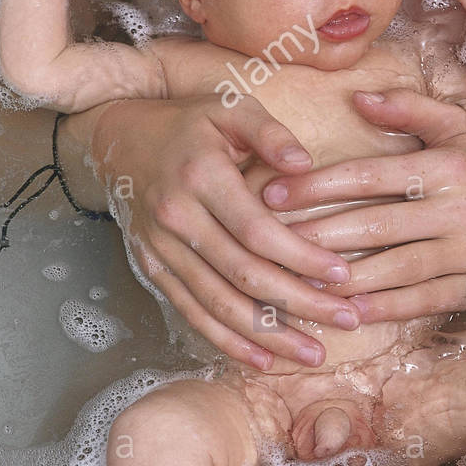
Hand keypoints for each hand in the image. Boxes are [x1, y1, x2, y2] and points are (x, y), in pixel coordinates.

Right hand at [87, 95, 362, 368]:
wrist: (117, 142)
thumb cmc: (188, 123)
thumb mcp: (229, 107)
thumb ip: (270, 133)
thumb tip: (305, 164)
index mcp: (201, 176)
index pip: (258, 230)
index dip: (301, 257)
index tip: (343, 275)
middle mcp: (177, 218)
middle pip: (244, 274)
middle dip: (300, 304)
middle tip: (348, 320)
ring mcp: (161, 249)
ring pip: (219, 304)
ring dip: (269, 336)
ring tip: (313, 354)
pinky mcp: (153, 270)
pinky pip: (192, 313)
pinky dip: (227, 341)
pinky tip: (264, 359)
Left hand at [262, 89, 465, 322]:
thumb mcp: (453, 126)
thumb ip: (406, 107)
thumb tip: (356, 98)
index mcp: (450, 166)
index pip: (371, 176)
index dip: (318, 186)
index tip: (273, 193)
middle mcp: (462, 210)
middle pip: (376, 226)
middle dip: (317, 234)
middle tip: (267, 241)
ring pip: (394, 270)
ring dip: (341, 278)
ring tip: (293, 279)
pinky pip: (421, 302)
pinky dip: (382, 309)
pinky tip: (344, 311)